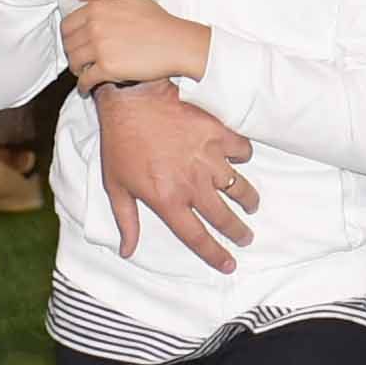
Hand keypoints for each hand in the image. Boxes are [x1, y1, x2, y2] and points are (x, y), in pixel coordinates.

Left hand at [62, 0, 210, 88]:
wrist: (176, 43)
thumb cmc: (157, 20)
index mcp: (97, 9)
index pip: (67, 25)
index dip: (69, 36)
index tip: (76, 43)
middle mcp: (94, 27)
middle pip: (68, 45)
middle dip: (72, 53)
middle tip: (79, 59)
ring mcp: (100, 48)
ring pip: (74, 62)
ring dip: (76, 69)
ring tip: (83, 72)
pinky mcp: (107, 68)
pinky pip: (85, 79)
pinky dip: (83, 86)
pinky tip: (86, 87)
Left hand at [94, 80, 257, 270]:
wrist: (131, 99)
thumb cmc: (120, 143)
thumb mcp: (115, 186)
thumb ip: (126, 221)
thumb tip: (128, 251)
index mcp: (168, 200)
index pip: (197, 237)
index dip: (215, 255)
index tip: (229, 265)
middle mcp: (193, 184)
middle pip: (224, 218)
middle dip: (239, 233)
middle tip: (245, 237)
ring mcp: (208, 158)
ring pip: (239, 187)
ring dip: (248, 200)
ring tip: (250, 205)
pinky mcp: (218, 134)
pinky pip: (241, 150)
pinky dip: (242, 156)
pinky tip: (237, 158)